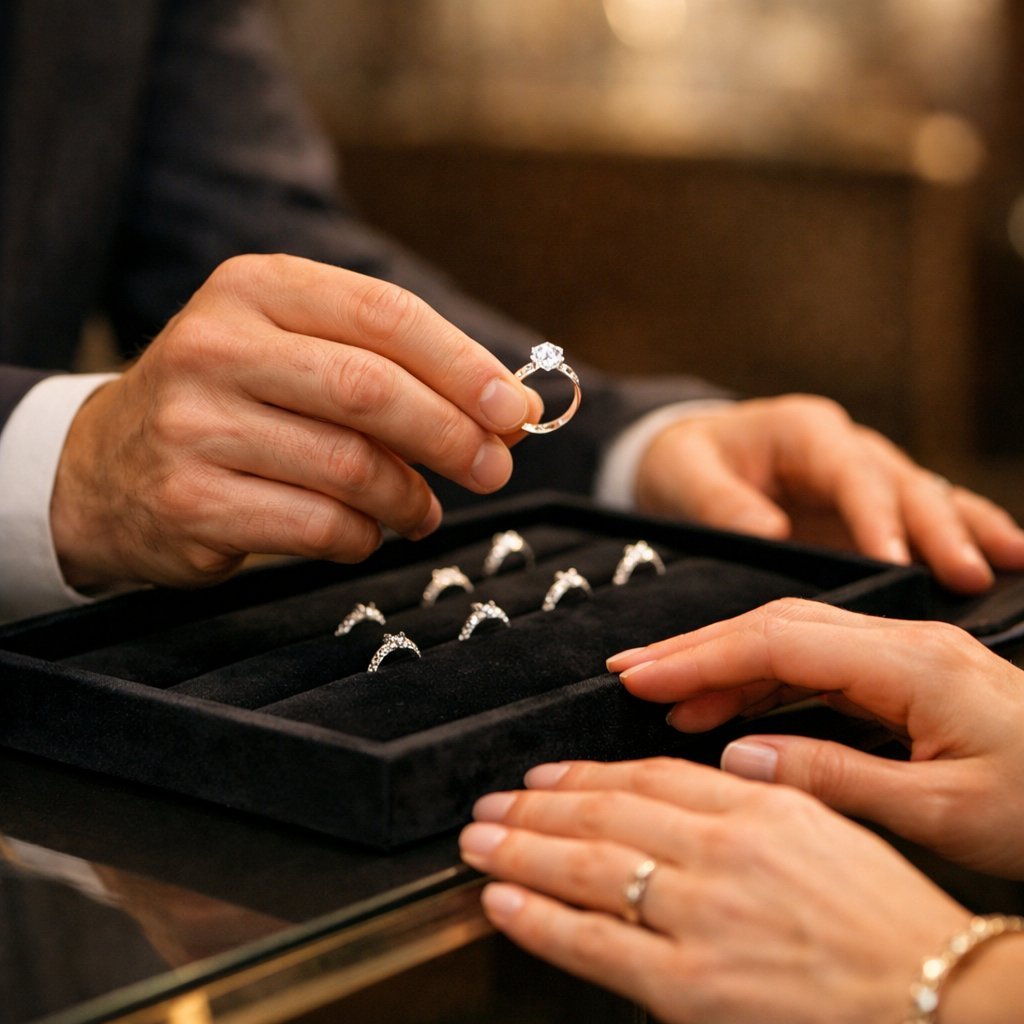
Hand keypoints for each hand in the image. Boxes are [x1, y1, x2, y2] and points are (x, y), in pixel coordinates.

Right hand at [50, 254, 537, 588]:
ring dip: (410, 498)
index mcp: (255, 289)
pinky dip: (363, 536)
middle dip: (452, 435)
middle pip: (371, 389)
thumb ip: (391, 369)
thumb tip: (506, 410)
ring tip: (422, 509)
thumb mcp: (294, 353)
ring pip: (350, 466)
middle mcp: (217, 346)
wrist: (106, 467)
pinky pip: (318, 526)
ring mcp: (196, 426)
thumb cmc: (231, 403)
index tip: (514, 408)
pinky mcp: (191, 501)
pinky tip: (367, 531)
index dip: (464, 365)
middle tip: (495, 467)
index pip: (384, 314)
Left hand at [460, 758, 966, 1023]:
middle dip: (536, 805)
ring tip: (479, 839)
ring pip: (586, 865)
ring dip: (520, 848)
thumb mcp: (828, 831)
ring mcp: (701, 914)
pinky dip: (539, 917)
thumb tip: (701, 780)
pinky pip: (594, 940)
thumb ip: (757, 800)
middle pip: (605, 811)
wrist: (938, 998)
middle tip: (490, 801)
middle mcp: (723, 850)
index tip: (546, 774)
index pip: (648, 775)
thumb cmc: (891, 922)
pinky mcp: (689, 984)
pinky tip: (501, 899)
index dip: (585, 773)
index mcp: (760, 805)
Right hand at [608, 599, 1023, 876]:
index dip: (701, 655)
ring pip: (793, 641)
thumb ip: (834, 776)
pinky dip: (765, 682)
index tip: (640, 676)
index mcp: (912, 664)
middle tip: (633, 673)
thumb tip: (740, 756)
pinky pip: (820, 665)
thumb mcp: (942, 812)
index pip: (779, 641)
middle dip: (699, 647)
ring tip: (671, 700)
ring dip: (726, 665)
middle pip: (776, 625)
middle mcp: (905, 643)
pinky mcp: (909, 676)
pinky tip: (732, 708)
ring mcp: (907, 655)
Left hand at [634, 395, 1023, 592]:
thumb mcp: (683, 475)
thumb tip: (769, 532)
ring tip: (1014, 562)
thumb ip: (719, 502)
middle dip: (939, 529)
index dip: (875, 517)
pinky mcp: (868, 507)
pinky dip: (961, 534)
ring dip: (968, 529)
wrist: (686, 454)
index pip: (850, 474)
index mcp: (804, 432)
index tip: (895, 560)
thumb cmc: (681, 461)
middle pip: (903, 484)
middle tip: (970, 576)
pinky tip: (1004, 558)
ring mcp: (863, 477)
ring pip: (927, 496)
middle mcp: (844, 449)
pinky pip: (921, 517)